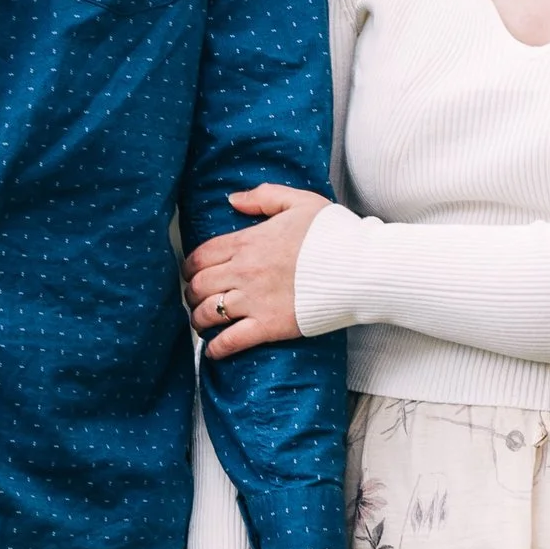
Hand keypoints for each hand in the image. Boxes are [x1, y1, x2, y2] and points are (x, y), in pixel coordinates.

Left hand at [186, 185, 328, 357]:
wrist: (359, 267)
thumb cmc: (334, 234)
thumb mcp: (299, 202)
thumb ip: (263, 197)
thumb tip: (232, 200)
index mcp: (248, 242)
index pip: (201, 256)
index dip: (190, 267)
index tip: (192, 274)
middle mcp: (244, 272)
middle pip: (199, 286)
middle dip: (191, 293)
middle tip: (195, 298)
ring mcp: (253, 301)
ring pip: (208, 314)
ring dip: (199, 320)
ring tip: (202, 323)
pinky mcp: (267, 326)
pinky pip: (230, 341)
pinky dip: (216, 349)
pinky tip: (213, 351)